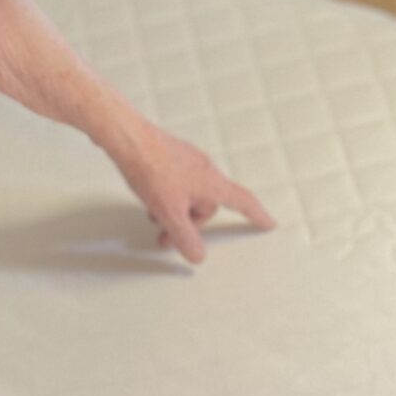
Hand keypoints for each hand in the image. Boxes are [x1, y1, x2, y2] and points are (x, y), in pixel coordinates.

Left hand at [101, 116, 273, 263]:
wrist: (128, 140)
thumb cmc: (151, 169)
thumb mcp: (170, 213)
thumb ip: (185, 238)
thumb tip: (198, 255)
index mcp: (212, 184)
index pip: (243, 202)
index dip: (256, 215)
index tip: (267, 222)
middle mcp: (206, 170)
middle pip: (208, 206)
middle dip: (189, 223)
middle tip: (166, 236)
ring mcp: (190, 161)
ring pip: (190, 195)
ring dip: (175, 210)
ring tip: (154, 215)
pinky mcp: (173, 156)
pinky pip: (179, 183)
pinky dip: (168, 196)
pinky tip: (150, 197)